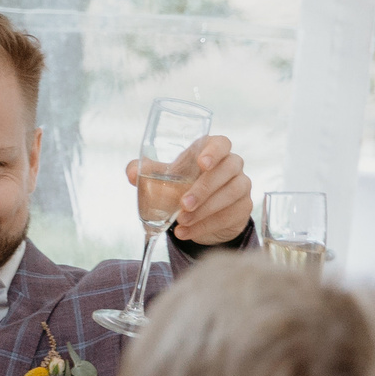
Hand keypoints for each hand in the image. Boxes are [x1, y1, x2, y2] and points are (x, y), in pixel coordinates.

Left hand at [127, 135, 251, 245]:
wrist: (200, 212)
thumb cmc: (183, 184)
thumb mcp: (166, 177)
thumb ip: (147, 172)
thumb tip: (131, 173)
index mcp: (213, 150)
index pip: (221, 143)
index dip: (214, 151)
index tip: (202, 164)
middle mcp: (232, 164)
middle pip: (227, 170)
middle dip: (204, 189)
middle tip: (183, 205)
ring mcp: (241, 185)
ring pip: (231, 194)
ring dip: (205, 210)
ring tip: (182, 221)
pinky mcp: (243, 208)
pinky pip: (230, 215)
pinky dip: (206, 226)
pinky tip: (187, 232)